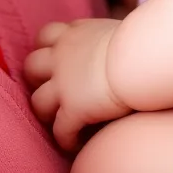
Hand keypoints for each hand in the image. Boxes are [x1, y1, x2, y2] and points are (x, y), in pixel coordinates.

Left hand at [23, 18, 131, 150]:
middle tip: (52, 92)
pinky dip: (66, 139)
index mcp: (74, 33)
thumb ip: (104, 37)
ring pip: (38, 102)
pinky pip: (60, 131)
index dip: (47, 49)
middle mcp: (62, 55)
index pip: (46, 36)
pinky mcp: (73, 109)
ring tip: (61, 122)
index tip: (56, 61)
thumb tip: (118, 44)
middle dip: (37, 79)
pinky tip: (77, 144)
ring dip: (47, 113)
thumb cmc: (139, 42)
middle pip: (31, 66)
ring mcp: (63, 84)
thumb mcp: (116, 28)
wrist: (141, 58)